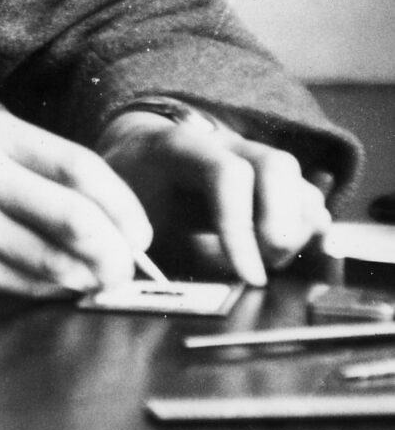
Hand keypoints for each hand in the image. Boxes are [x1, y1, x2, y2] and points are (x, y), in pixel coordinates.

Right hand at [0, 105, 153, 310]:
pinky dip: (48, 292)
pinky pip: (20, 285)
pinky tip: (55, 289)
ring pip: (52, 260)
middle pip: (75, 216)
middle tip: (128, 267)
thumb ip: (24, 163)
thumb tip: (102, 206)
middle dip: (115, 251)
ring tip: (99, 282)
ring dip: (87, 279)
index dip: (122, 205)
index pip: (79, 166)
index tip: (140, 231)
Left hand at [95, 109, 331, 285]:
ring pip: (299, 182)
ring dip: (296, 231)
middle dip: (280, 226)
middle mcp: (225, 142)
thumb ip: (144, 241)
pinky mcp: (271, 178)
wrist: (138, 154)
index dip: (241, 227)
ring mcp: (252, 155)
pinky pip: (307, 198)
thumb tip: (173, 287)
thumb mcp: (122, 211)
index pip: (226, 174)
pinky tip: (283, 255)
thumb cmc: (130, 189)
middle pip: (276, 167)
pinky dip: (306, 230)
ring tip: (269, 263)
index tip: (249, 276)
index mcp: (180, 145)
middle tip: (264, 269)